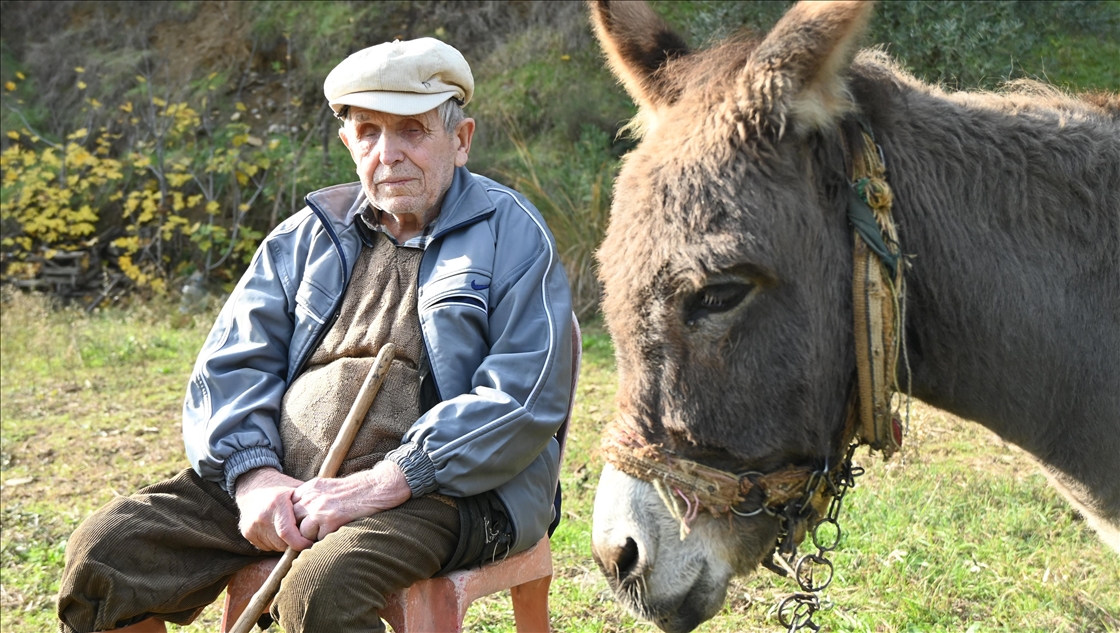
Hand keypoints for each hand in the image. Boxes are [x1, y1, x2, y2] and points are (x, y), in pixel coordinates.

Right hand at [234, 467, 314, 551]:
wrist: (253, 485)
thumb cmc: (282, 488)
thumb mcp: (297, 490)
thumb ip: (310, 503)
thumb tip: (327, 519)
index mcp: (277, 503)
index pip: (288, 533)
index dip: (301, 542)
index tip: (311, 543)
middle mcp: (262, 516)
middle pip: (282, 543)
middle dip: (295, 544)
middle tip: (304, 538)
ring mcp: (252, 525)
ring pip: (274, 547)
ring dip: (285, 544)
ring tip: (290, 531)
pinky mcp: (247, 532)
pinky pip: (265, 546)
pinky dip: (274, 543)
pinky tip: (277, 530)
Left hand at [291, 461, 411, 541]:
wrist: (377, 487)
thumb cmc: (355, 489)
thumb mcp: (328, 486)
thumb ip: (312, 497)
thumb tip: (299, 517)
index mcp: (309, 488)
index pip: (288, 508)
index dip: (294, 519)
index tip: (300, 526)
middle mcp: (311, 498)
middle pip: (292, 521)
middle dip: (298, 531)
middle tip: (307, 537)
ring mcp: (320, 510)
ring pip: (303, 533)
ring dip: (312, 538)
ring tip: (324, 536)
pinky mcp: (331, 521)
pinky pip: (319, 539)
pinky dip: (326, 540)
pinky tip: (336, 534)